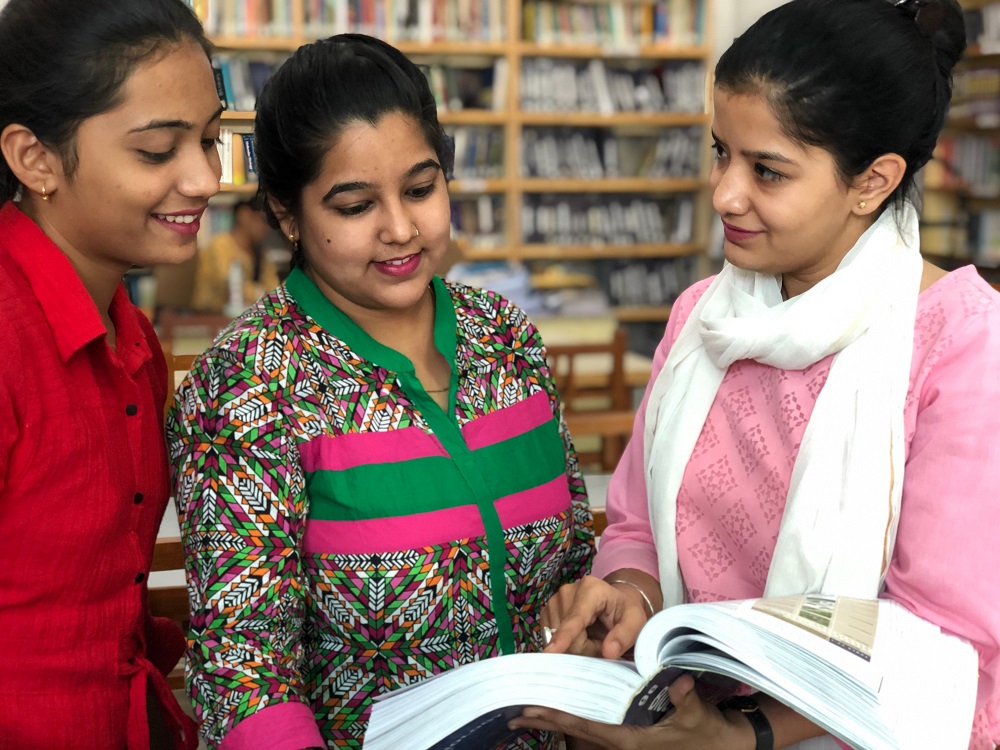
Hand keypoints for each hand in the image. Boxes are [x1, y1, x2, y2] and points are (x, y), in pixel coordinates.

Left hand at [509, 673, 755, 749]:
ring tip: (525, 713)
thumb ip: (684, 697)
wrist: (718, 744)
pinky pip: (591, 725)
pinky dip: (572, 717)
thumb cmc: (703, 729)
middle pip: (575, 729)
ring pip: (580, 728)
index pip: (586, 725)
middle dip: (546, 720)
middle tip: (514, 713)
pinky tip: (558, 710)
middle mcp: (619, 740)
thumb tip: (678, 679)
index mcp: (629, 736)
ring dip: (555, 719)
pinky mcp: (624, 733)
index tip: (532, 710)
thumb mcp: (696, 713)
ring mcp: (620, 738)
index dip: (559, 717)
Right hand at [541, 575, 651, 658]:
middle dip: (585, 648)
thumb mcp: (636, 622)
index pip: (576, 618)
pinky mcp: (547, 613)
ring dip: (576, 647)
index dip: (564, 636)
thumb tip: (608, 652)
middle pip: (568, 635)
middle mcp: (567, 591)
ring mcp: (554, 601)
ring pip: (557, 640)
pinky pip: (551, 639)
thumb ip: (625, 635)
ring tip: (591, 637)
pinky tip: (578, 636)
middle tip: (602, 643)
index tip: (551, 651)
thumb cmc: (625, 612)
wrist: (614, 603)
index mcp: (591, 589)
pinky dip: (566, 644)